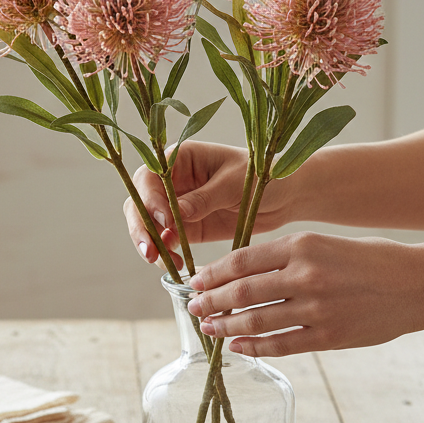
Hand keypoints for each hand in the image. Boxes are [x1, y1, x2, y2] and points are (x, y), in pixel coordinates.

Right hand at [123, 141, 296, 266]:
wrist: (283, 195)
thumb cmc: (261, 177)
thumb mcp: (233, 184)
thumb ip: (204, 199)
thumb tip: (174, 215)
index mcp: (180, 158)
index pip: (149, 178)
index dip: (150, 200)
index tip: (164, 222)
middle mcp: (172, 181)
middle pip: (140, 203)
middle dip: (141, 227)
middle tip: (150, 251)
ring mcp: (176, 206)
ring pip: (148, 226)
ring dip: (150, 244)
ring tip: (162, 262)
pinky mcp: (187, 228)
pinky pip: (167, 242)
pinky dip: (166, 254)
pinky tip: (177, 264)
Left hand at [186, 232, 423, 355]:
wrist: (420, 284)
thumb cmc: (371, 260)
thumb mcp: (325, 244)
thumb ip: (286, 257)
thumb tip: (240, 274)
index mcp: (303, 245)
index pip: (242, 260)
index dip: (213, 274)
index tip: (196, 281)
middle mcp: (306, 275)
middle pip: (242, 292)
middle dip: (211, 302)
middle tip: (193, 308)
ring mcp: (317, 308)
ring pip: (256, 321)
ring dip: (226, 327)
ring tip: (209, 328)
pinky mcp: (329, 336)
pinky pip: (281, 345)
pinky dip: (254, 348)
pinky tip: (238, 347)